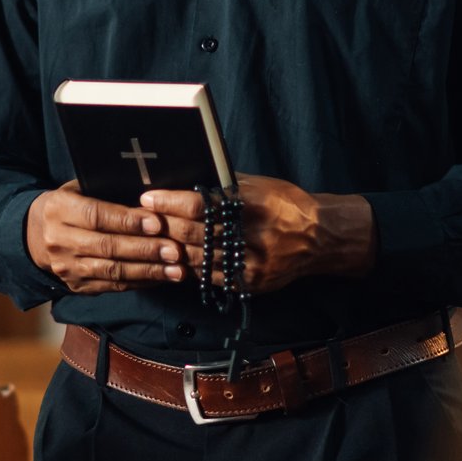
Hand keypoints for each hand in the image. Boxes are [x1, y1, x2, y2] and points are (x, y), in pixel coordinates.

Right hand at [26, 182, 187, 294]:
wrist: (34, 236)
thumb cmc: (68, 206)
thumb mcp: (78, 189)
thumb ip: (107, 192)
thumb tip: (150, 198)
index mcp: (59, 210)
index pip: (96, 216)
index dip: (128, 221)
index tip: (157, 223)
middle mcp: (59, 240)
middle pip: (107, 246)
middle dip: (145, 249)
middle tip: (174, 249)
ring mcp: (67, 267)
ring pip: (112, 271)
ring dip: (148, 271)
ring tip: (176, 269)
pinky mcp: (76, 286)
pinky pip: (112, 286)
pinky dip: (140, 282)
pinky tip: (161, 278)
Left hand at [139, 175, 374, 292]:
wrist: (320, 238)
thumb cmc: (284, 204)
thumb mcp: (259, 186)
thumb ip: (224, 185)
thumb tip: (183, 176)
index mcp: (254, 204)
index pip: (202, 204)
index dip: (170, 202)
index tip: (147, 197)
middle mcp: (254, 234)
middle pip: (196, 233)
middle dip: (164, 226)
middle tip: (141, 220)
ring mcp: (254, 262)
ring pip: (199, 258)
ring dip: (171, 249)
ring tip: (151, 239)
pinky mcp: (252, 283)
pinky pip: (211, 278)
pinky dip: (190, 268)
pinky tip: (174, 259)